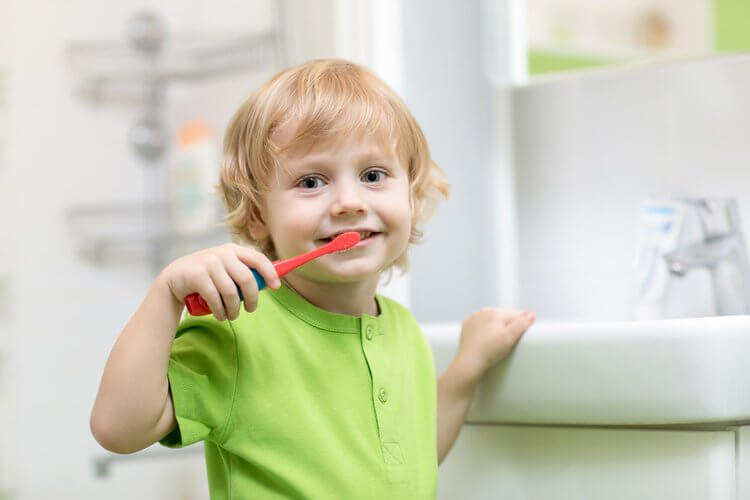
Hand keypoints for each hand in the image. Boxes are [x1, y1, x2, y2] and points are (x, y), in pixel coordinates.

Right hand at [159, 243, 280, 320]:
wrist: (174, 278)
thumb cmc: (207, 276)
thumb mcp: (225, 268)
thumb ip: (243, 270)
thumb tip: (270, 282)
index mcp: (233, 250)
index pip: (258, 258)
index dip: (270, 273)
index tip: (276, 287)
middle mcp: (222, 253)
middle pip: (247, 279)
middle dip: (252, 298)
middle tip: (251, 309)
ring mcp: (208, 263)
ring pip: (231, 292)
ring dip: (234, 309)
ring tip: (232, 315)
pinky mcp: (197, 275)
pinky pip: (215, 298)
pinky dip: (220, 311)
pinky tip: (221, 315)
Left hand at [455, 307, 534, 384]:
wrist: (469, 362)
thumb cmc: (489, 351)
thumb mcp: (509, 338)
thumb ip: (521, 324)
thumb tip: (531, 314)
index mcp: (496, 312)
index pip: (517, 315)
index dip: (521, 327)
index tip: (517, 338)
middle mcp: (484, 311)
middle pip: (505, 316)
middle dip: (509, 327)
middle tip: (506, 342)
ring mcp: (474, 317)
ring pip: (493, 320)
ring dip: (497, 327)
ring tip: (496, 342)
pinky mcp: (467, 325)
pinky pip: (481, 324)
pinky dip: (485, 330)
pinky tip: (486, 340)